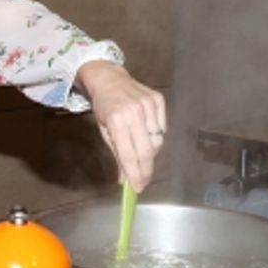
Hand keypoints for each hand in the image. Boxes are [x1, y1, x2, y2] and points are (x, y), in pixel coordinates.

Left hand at [77, 59, 166, 191]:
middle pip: (147, 150)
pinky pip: (162, 127)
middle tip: (143, 181)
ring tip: (141, 153)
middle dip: (146, 170)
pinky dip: (157, 135)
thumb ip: (118, 155)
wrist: (109, 79)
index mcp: (117, 121)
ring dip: (151, 153)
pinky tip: (147, 134)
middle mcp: (134, 112)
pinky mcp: (158, 100)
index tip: (137, 188)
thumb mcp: (105, 132)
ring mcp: (148, 104)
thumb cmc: (104, 107)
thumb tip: (125, 180)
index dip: (135, 174)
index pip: (130, 154)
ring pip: (157, 140)